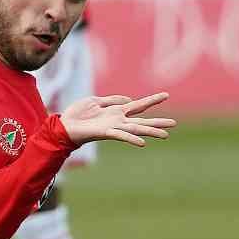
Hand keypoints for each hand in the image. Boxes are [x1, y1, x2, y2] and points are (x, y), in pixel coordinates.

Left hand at [60, 92, 175, 147]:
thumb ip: (112, 100)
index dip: (152, 100)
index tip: (166, 95)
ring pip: (136, 129)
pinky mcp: (105, 132)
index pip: (138, 105)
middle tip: (174, 123)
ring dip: (150, 132)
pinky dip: (132, 138)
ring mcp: (113, 127)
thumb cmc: (78, 114)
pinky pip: (121, 135)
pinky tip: (143, 143)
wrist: (63, 125)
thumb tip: (129, 100)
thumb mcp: (95, 100)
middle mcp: (118, 121)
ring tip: (166, 134)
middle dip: (158, 122)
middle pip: (142, 121)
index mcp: (116, 112)